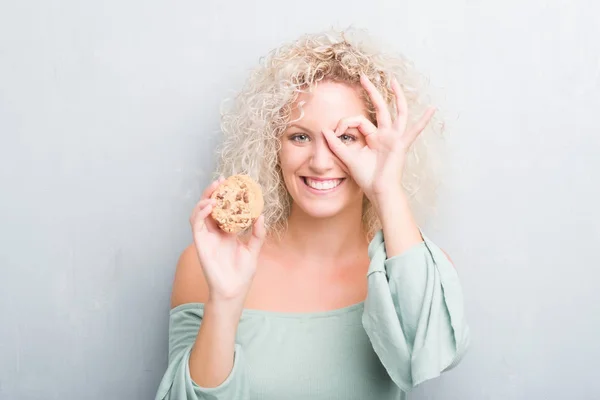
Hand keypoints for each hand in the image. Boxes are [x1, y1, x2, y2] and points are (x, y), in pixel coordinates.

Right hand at [189, 177, 265, 303]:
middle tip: (221, 181)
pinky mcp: (200, 244)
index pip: (223, 209)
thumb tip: (261, 215)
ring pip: (199, 213)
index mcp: (226, 232)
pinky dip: (200, 213)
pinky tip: (209, 206)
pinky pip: (196, 225)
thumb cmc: (242, 273)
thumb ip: (257, 233)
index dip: (225, 196)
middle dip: (213, 192)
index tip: (233, 183)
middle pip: (209, 207)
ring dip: (204, 200)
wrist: (234, 290)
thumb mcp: (254, 249)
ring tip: (214, 192)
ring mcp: (206, 237)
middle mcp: (214, 232)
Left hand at [322, 74, 435, 201]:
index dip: (345, 123)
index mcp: (373, 137)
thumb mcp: (347, 158)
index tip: (336, 132)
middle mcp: (385, 135)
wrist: (378, 191)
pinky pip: (414, 130)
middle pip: (379, 108)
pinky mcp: (401, 144)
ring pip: (397, 112)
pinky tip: (432, 109)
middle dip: (371, 92)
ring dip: (396, 96)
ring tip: (393, 81)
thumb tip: (325, 130)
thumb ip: (336, 145)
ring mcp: (394, 138)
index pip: (358, 120)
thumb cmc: (366, 178)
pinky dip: (423, 120)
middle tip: (363, 77)